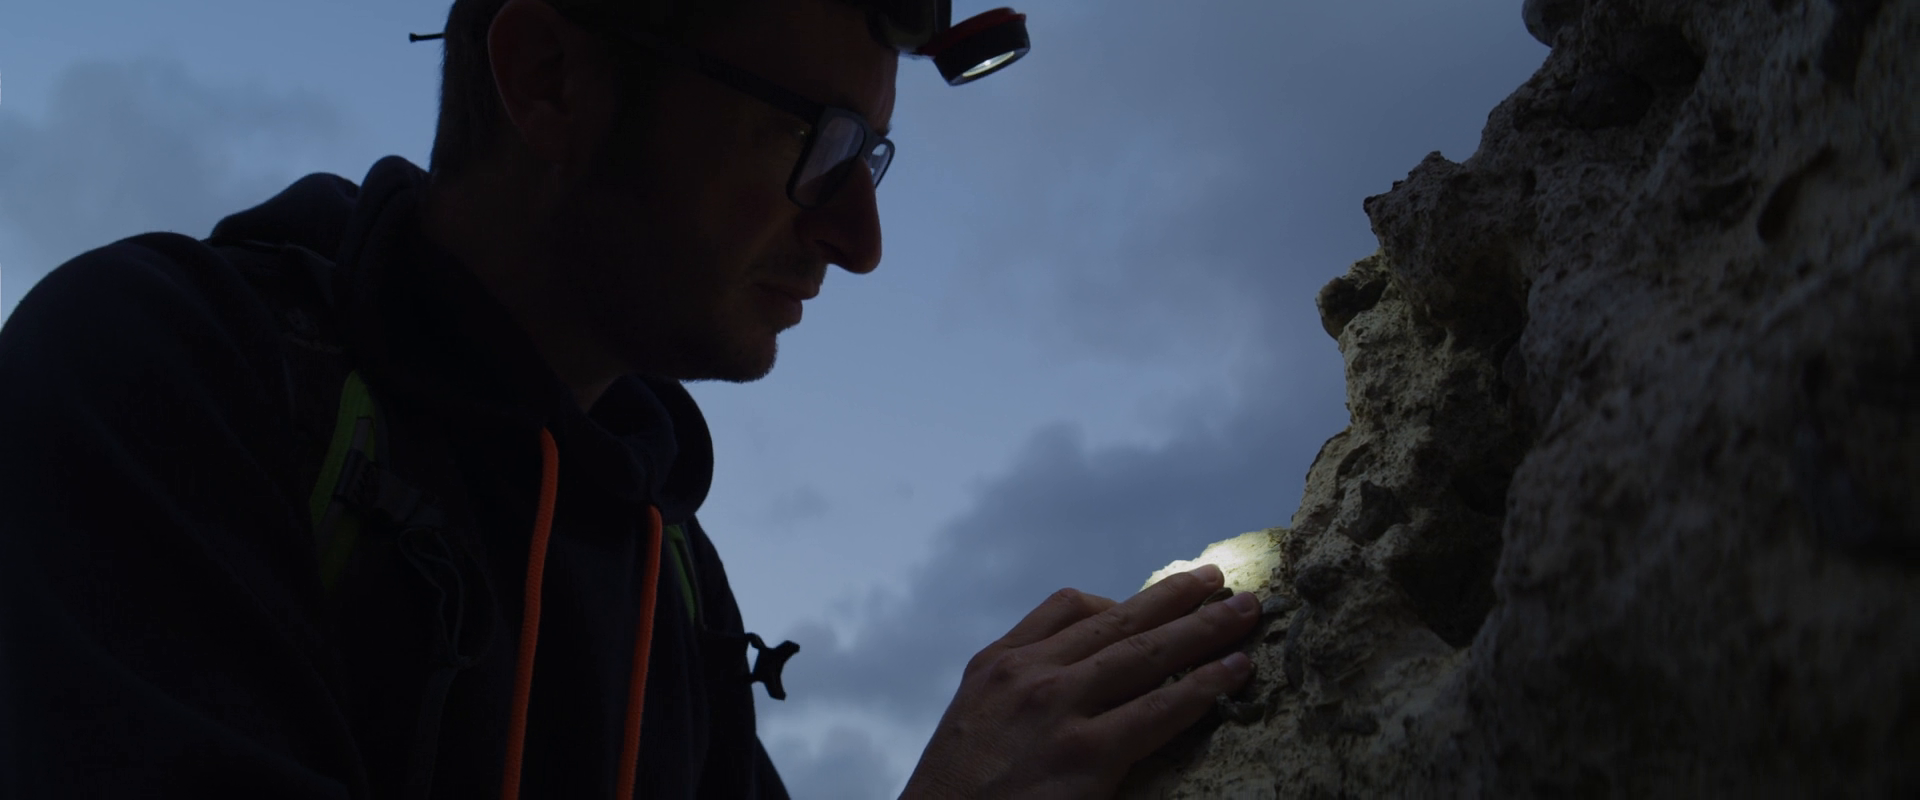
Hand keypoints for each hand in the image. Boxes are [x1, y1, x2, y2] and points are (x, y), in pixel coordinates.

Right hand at [901, 564, 1258, 798]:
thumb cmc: (955, 794)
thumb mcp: (972, 720)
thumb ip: (1016, 691)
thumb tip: (1075, 682)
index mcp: (997, 664)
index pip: (1067, 608)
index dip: (1120, 600)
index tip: (1151, 599)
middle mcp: (1028, 674)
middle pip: (1118, 620)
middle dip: (1175, 597)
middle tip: (1218, 578)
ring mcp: (1058, 709)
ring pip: (1147, 652)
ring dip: (1205, 627)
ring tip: (1246, 611)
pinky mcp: (1086, 754)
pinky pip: (1160, 710)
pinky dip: (1205, 686)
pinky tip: (1235, 672)